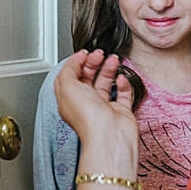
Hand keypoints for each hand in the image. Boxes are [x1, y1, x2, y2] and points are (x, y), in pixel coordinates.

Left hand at [54, 49, 137, 170]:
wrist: (110, 136)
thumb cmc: (88, 118)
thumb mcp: (67, 87)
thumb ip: (68, 70)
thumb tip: (76, 60)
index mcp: (69, 99)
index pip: (70, 76)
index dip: (76, 62)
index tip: (84, 52)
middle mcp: (85, 104)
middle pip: (88, 78)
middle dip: (93, 63)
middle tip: (99, 54)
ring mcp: (103, 108)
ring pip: (105, 83)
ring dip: (109, 69)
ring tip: (113, 59)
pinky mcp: (120, 111)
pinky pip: (123, 94)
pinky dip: (123, 83)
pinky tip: (122, 78)